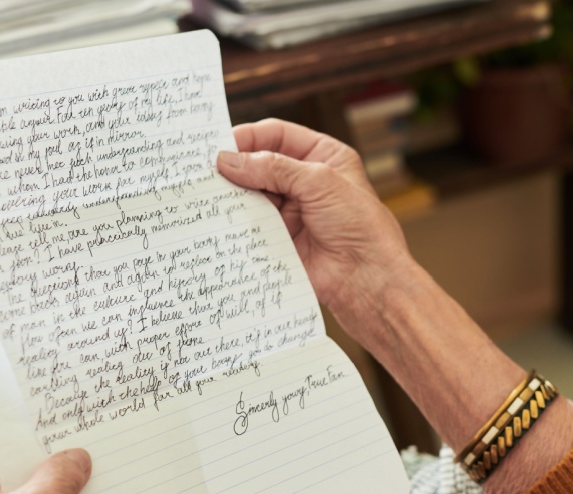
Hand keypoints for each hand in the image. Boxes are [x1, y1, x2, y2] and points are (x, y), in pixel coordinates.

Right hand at [217, 119, 416, 325]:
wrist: (366, 279)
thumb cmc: (361, 227)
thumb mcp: (320, 182)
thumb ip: (275, 167)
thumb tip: (230, 160)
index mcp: (323, 157)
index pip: (278, 135)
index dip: (249, 137)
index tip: (221, 146)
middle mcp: (305, 181)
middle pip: (260, 163)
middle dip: (236, 166)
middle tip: (206, 170)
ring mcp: (291, 210)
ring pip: (251, 194)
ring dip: (233, 194)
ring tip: (209, 193)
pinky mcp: (280, 237)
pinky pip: (251, 223)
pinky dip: (235, 220)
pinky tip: (220, 217)